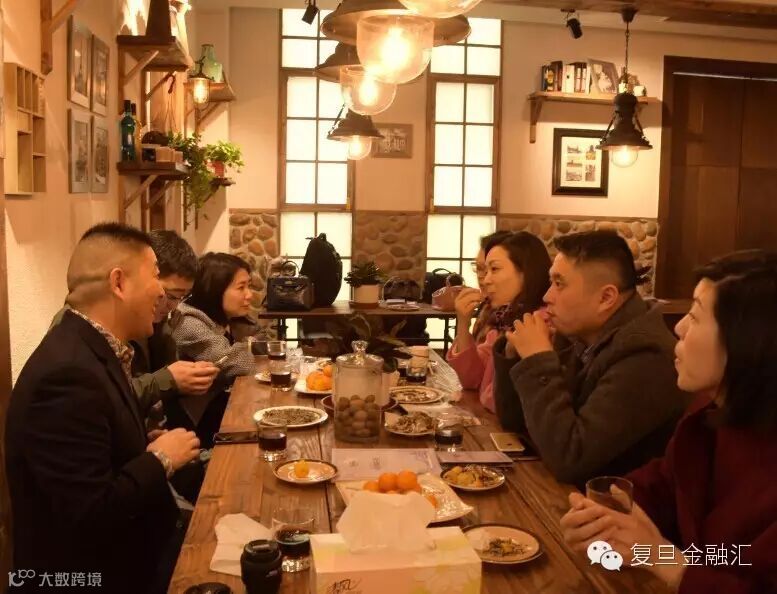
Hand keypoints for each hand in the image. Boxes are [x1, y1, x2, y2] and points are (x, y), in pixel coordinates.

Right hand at [147, 427, 199, 470]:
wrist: (158, 460)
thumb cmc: (155, 450)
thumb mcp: (156, 440)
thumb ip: (162, 434)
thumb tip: (165, 431)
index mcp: (175, 432)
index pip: (183, 430)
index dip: (182, 435)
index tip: (180, 439)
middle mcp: (183, 437)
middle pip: (192, 434)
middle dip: (190, 438)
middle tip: (188, 443)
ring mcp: (187, 445)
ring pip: (197, 441)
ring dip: (195, 445)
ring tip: (192, 449)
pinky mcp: (190, 454)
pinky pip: (197, 452)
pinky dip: (196, 454)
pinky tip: (193, 457)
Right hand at [167, 360, 219, 395]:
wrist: (164, 382)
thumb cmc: (172, 370)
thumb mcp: (182, 363)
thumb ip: (193, 364)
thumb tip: (203, 365)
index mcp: (191, 372)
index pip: (206, 371)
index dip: (213, 369)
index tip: (217, 367)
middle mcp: (193, 381)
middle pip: (208, 379)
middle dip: (213, 375)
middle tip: (215, 372)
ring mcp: (192, 388)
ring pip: (206, 386)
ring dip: (210, 382)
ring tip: (211, 378)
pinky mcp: (191, 392)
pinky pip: (201, 392)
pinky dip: (206, 388)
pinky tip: (206, 385)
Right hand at [454, 288, 482, 324]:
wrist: (463, 325)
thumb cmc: (466, 314)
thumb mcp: (465, 304)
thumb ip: (469, 297)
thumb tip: (478, 290)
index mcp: (457, 299)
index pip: (464, 290)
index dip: (472, 289)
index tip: (479, 290)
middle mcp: (457, 302)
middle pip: (469, 293)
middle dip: (477, 293)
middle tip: (483, 295)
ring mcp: (461, 307)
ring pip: (471, 298)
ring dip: (479, 297)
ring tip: (483, 299)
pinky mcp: (465, 312)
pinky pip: (473, 304)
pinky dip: (478, 303)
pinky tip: (480, 304)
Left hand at [505, 312, 552, 358]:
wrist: (538, 357)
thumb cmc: (547, 349)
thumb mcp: (550, 339)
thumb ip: (549, 332)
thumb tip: (552, 329)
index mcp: (540, 325)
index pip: (537, 315)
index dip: (536, 316)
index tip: (536, 319)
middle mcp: (529, 325)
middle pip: (526, 315)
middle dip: (527, 319)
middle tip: (529, 324)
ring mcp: (521, 331)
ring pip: (516, 322)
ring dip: (518, 325)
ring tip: (520, 330)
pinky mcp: (514, 339)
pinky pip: (509, 334)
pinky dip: (509, 335)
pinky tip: (510, 336)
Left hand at [561, 491, 685, 586]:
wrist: (660, 555)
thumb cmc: (649, 531)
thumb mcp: (639, 513)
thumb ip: (624, 500)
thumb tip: (611, 485)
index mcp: (628, 521)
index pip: (604, 512)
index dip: (589, 506)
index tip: (577, 501)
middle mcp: (625, 533)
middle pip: (599, 525)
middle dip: (585, 520)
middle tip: (571, 517)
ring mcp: (623, 547)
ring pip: (599, 540)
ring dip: (587, 535)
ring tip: (575, 531)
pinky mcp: (621, 559)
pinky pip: (604, 553)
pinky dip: (594, 549)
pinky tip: (585, 545)